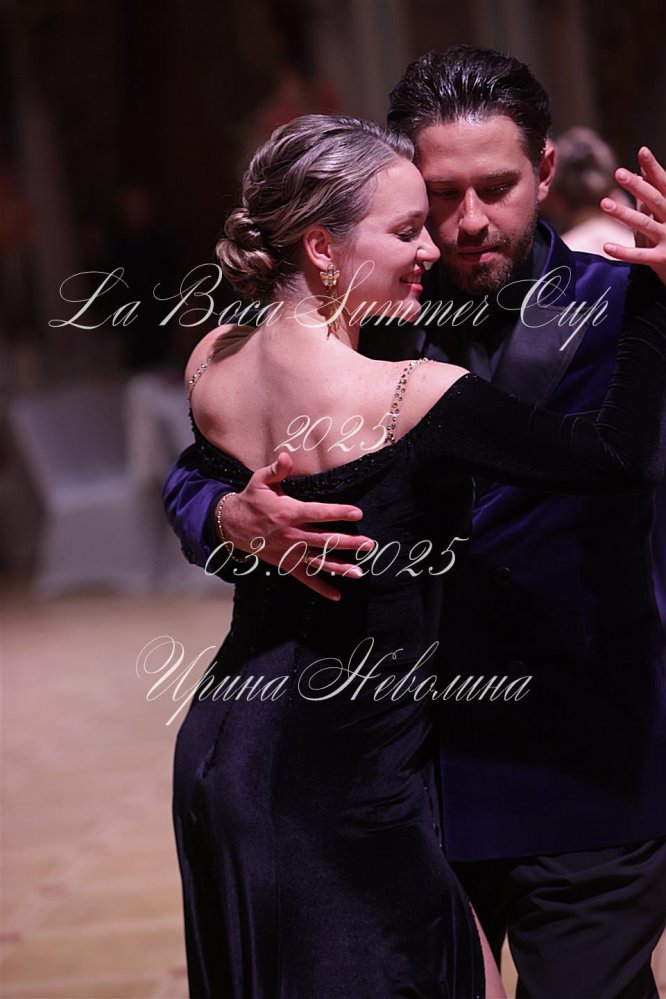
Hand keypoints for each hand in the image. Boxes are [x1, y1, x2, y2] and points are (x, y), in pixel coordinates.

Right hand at [220, 452, 375, 600]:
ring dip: (340, 568)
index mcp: (288, 513)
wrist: (230, 526)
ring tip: (360, 572)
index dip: (338, 512)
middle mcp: (291, 535)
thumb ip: (276, 469)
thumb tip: (287, 456)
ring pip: (319, 562)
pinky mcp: (286, 564)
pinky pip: (306, 578)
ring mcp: (290, 552)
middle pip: (325, 540)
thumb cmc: (250, 500)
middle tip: (369, 544)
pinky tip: (337, 595)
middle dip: (349, 542)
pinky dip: (321, 588)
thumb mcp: (260, 481)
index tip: (358, 513)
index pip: (318, 513)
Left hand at [601, 147, 665, 284]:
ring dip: (624, 213)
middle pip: (654, 200)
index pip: (664, 184)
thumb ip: (654, 193)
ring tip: (604, 203)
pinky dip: (623, 252)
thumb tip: (641, 170)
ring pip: (644, 224)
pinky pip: (639, 256)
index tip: (642, 151)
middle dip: (638, 186)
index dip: (654, 169)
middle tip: (619, 172)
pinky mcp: (661, 259)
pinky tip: (606, 246)